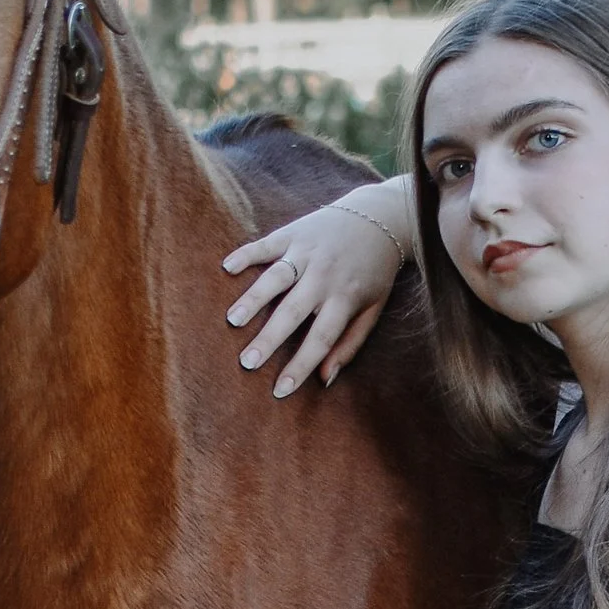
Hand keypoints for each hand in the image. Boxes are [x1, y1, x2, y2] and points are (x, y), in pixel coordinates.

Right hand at [223, 190, 406, 393]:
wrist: (381, 218)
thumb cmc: (374, 273)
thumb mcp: (372, 310)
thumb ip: (349, 344)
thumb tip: (325, 379)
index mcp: (346, 298)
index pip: (321, 339)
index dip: (301, 366)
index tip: (280, 390)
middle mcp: (325, 275)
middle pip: (293, 311)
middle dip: (269, 339)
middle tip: (246, 362)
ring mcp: (308, 251)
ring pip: (276, 277)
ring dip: (253, 299)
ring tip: (232, 321)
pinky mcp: (294, 232)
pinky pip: (266, 244)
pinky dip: (247, 255)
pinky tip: (227, 268)